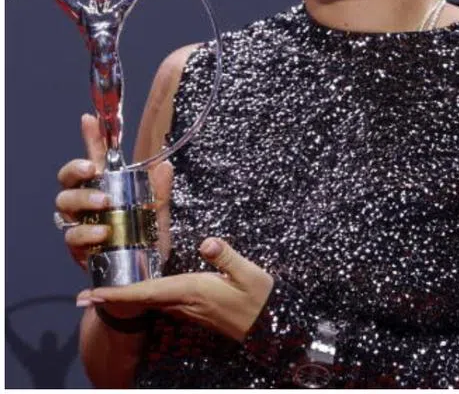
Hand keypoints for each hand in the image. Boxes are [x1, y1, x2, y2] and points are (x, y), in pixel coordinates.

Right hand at [56, 114, 173, 271]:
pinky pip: (72, 235)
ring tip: (104, 203)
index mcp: (107, 188)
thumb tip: (165, 165)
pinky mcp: (78, 247)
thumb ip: (160, 191)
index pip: (94, 159)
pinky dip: (86, 232)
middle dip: (76, 170)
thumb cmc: (147, 240)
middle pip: (68, 179)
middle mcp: (88, 203)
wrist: (144, 277)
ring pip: (64, 204)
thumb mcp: (159, 213)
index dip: (90, 138)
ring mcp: (79, 224)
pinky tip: (103, 232)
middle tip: (92, 170)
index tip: (89, 119)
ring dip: (82, 199)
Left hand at [78, 238, 273, 341]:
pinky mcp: (192, 309)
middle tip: (82, 296)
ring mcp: (186, 308)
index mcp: (192, 290)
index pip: (147, 291)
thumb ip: (226, 257)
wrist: (267, 326)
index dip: (118, 293)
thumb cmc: (259, 298)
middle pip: (140, 299)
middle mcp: (183, 302)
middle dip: (112, 297)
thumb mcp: (249, 274)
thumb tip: (207, 242)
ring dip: (125, 298)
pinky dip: (141, 297)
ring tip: (101, 291)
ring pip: (147, 302)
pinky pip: (159, 302)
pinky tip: (137, 291)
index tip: (91, 294)